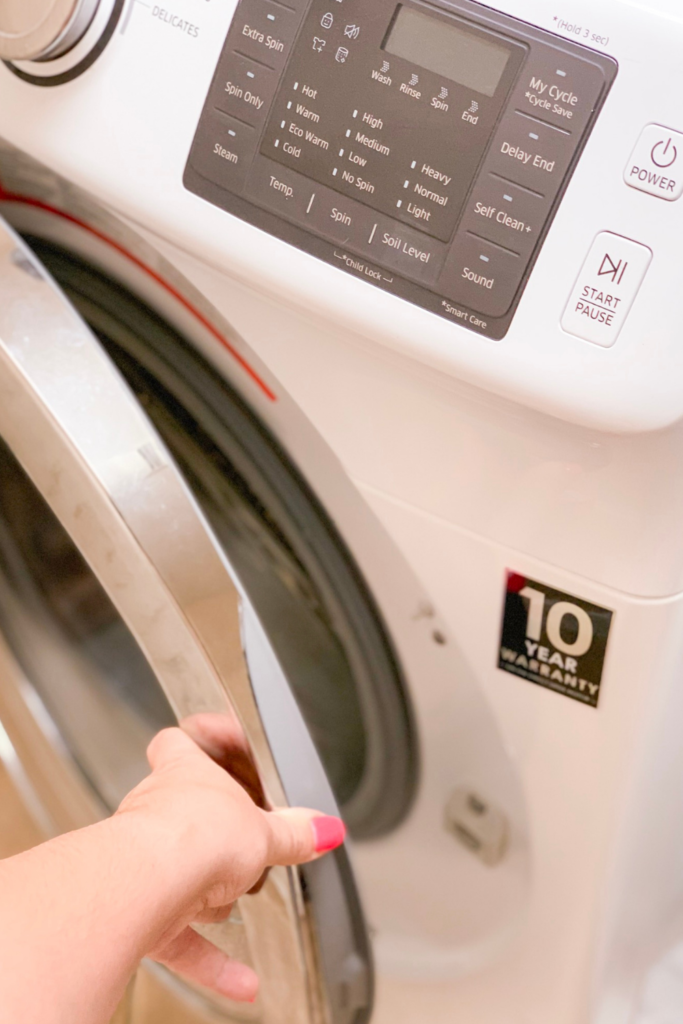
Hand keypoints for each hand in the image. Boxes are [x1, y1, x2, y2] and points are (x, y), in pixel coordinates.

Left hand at [116, 723, 344, 1003]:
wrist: (146, 885)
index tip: (223, 746)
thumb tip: (323, 828)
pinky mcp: (141, 913)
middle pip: (182, 813)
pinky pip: (181, 938)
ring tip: (239, 904)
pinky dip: (212, 959)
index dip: (200, 742)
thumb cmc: (191, 835)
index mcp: (183, 773)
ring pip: (179, 877)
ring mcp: (143, 861)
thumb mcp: (265, 832)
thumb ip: (294, 834)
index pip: (181, 742)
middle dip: (214, 835)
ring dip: (210, 898)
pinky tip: (243, 980)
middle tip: (246, 846)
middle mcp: (155, 811)